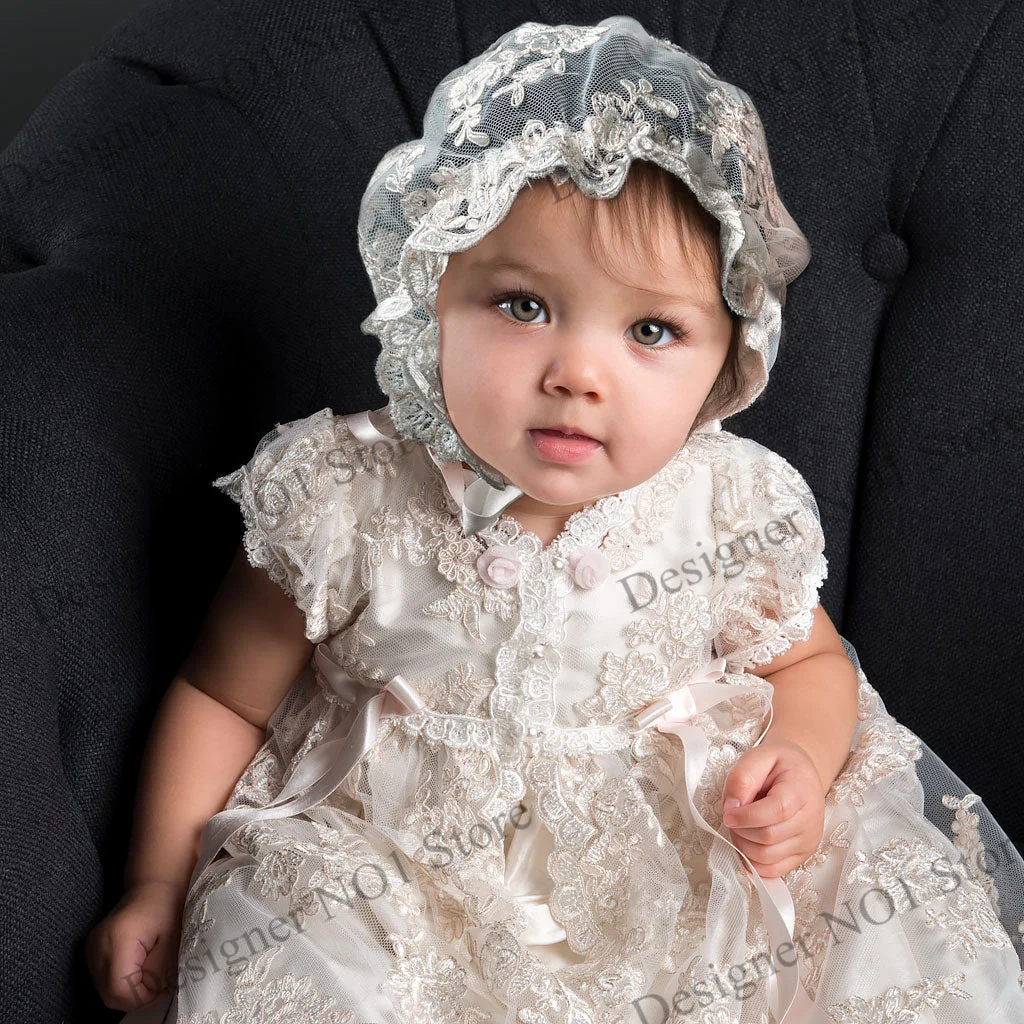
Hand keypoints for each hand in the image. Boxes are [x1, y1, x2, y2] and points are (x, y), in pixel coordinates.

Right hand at [85, 879, 184, 1011]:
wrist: (153, 886)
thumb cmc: (167, 907)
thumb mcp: (173, 939)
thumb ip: (161, 971)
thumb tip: (154, 995)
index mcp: (118, 939)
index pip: (119, 989)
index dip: (143, 998)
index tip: (164, 988)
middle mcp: (97, 946)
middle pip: (110, 995)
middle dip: (138, 997)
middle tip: (161, 986)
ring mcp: (91, 950)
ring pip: (107, 992)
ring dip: (131, 992)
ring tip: (153, 976)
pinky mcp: (92, 953)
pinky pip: (105, 982)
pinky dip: (123, 984)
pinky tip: (140, 971)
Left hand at [719, 737, 824, 878]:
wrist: (802, 774)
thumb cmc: (778, 764)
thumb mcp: (759, 756)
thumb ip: (742, 778)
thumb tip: (731, 808)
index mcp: (801, 790)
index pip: (777, 811)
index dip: (747, 817)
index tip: (727, 814)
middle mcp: (810, 820)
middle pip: (768, 837)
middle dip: (740, 830)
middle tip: (731, 816)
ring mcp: (808, 841)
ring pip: (767, 857)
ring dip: (743, 845)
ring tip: (740, 826)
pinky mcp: (801, 855)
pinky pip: (772, 870)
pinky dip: (752, 860)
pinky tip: (747, 841)